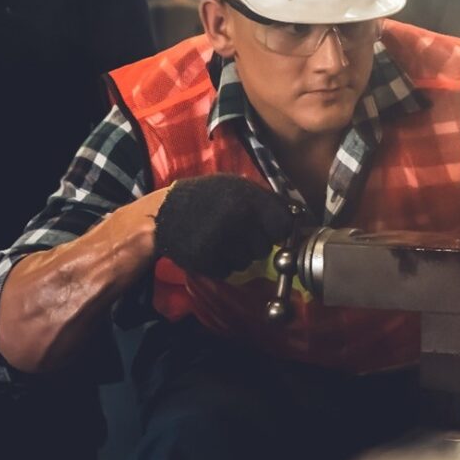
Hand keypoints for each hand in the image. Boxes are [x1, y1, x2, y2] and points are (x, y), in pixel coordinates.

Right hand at [154, 174, 292, 278]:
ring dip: (239, 256)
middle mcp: (239, 221)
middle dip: (255, 244)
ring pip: (248, 262)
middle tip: (238, 233)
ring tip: (222, 240)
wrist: (163, 214)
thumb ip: (266, 201)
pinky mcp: (208, 262)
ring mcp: (223, 243)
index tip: (271, 231)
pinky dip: (223, 265)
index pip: (283, 225)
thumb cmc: (205, 197)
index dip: (278, 231)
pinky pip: (229, 271)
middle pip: (265, 248)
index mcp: (249, 199)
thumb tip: (296, 216)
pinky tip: (211, 250)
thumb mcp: (237, 188)